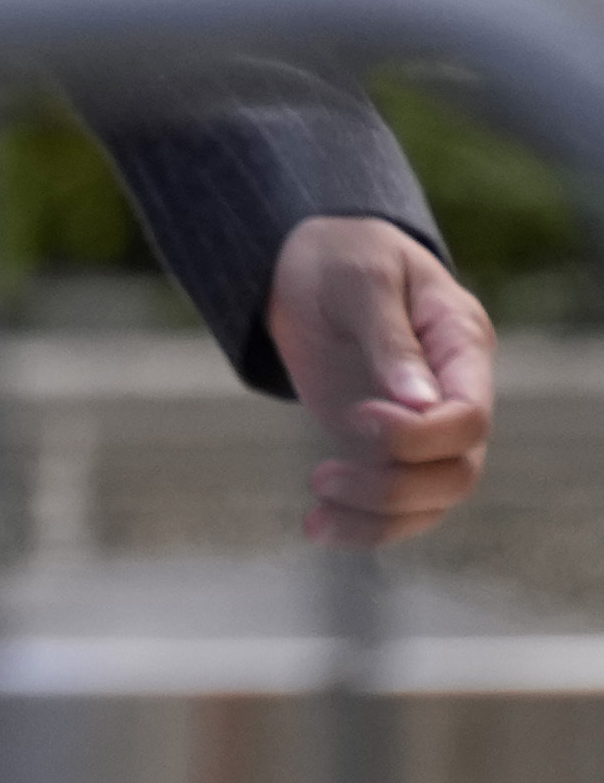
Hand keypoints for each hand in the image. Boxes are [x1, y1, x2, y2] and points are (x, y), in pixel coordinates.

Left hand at [266, 215, 495, 548]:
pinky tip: (316, 527)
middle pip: (458, 471)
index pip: (471, 417)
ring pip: (433, 500)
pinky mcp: (386, 446)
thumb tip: (418, 402)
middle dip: (395, 486)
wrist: (311, 260)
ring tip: (315, 516)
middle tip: (323, 475)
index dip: (422, 435)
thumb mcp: (361, 278)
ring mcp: (423, 427)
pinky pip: (397, 503)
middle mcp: (454, 396)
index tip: (358, 418)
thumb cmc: (344, 255)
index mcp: (461, 346)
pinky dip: (363, 524)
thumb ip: (389, 337)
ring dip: (378, 518)